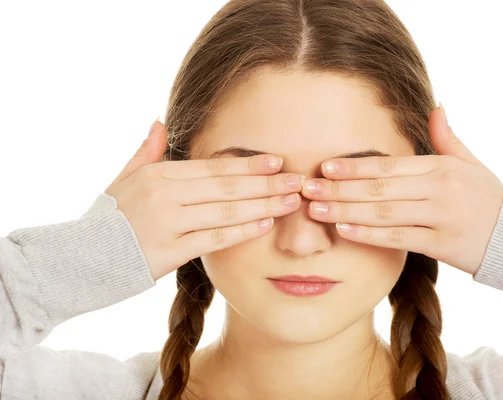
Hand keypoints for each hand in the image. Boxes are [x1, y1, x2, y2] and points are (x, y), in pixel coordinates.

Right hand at [105, 119, 303, 280]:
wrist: (80, 259)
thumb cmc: (108, 218)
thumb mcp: (123, 179)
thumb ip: (146, 152)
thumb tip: (159, 121)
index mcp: (158, 175)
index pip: (212, 167)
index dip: (247, 164)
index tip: (276, 161)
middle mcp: (165, 195)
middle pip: (226, 186)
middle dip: (265, 183)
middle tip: (296, 180)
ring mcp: (167, 223)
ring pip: (226, 211)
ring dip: (262, 205)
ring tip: (290, 202)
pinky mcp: (169, 252)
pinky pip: (214, 239)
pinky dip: (241, 231)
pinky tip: (264, 224)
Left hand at [301, 105, 502, 275]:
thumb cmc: (487, 197)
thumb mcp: (470, 163)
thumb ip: (447, 138)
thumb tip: (435, 107)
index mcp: (440, 167)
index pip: (388, 165)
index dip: (354, 166)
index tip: (324, 166)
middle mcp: (438, 189)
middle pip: (379, 188)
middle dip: (339, 188)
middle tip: (307, 188)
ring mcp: (439, 217)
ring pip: (383, 213)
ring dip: (345, 210)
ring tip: (316, 209)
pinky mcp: (441, 244)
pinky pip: (397, 239)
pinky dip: (368, 235)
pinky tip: (343, 230)